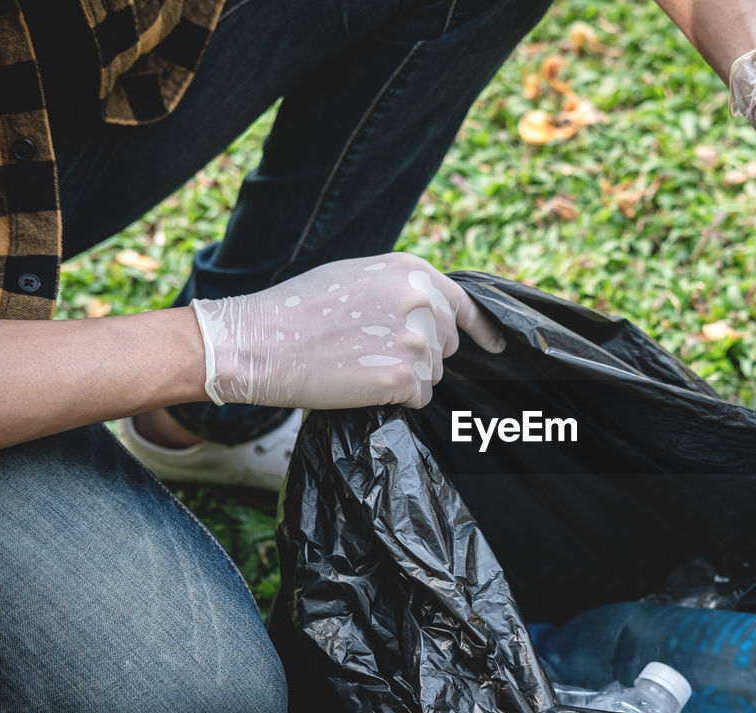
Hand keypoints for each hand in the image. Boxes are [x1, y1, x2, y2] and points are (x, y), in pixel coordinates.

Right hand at [191, 252, 504, 408]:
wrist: (259, 341)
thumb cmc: (298, 310)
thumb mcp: (358, 277)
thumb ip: (401, 290)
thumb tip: (433, 312)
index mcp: (412, 272)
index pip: (463, 304)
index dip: (480, 329)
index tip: (496, 346)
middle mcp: (423, 300)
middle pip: (445, 345)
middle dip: (418, 355)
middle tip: (369, 352)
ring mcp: (417, 339)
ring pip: (432, 375)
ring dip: (403, 378)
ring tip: (358, 364)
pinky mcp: (406, 376)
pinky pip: (418, 397)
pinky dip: (395, 399)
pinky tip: (361, 383)